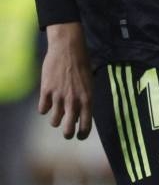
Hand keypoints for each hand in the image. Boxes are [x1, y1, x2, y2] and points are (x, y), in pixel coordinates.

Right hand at [39, 22, 92, 139]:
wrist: (68, 48)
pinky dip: (44, 108)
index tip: (80, 136)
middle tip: (67, 132)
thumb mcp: (89, 81)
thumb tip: (81, 112)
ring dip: (55, 120)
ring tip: (57, 114)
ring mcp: (59, 96)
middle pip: (68, 129)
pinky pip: (42, 109)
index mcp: (88, 97)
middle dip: (67, 133)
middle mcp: (74, 100)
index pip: (86, 124)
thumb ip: (85, 97)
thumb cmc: (82, 63)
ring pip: (54, 121)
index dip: (83, 133)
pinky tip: (47, 101)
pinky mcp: (46, 91)